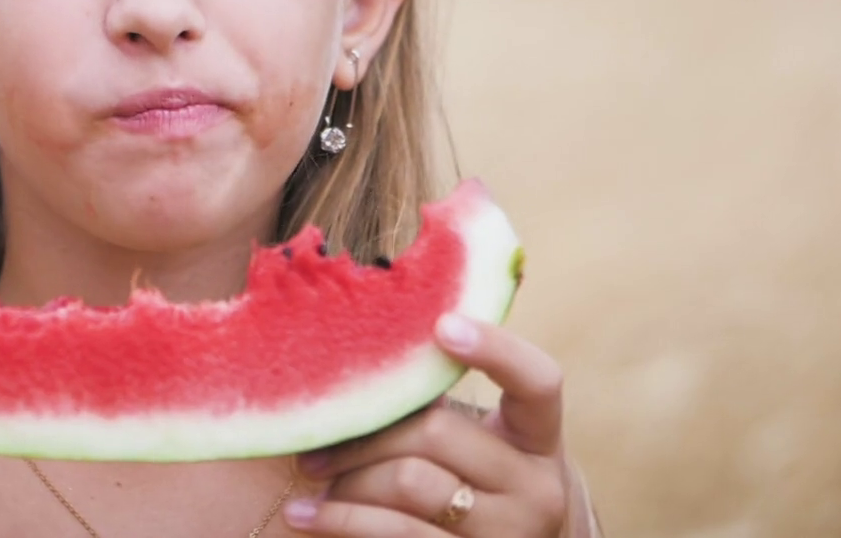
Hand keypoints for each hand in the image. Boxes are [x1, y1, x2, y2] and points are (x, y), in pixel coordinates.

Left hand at [285, 315, 569, 536]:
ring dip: (348, 475)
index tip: (442, 324)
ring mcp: (506, 534)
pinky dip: (339, 520)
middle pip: (438, 431)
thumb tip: (357, 351)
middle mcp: (536, 489)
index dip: (496, 349)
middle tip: (321, 430)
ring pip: (408, 482)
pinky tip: (301, 513)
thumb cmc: (475, 486)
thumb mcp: (482, 446)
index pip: (537, 382)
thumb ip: (442, 405)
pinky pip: (393, 532)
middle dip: (368, 430)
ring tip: (314, 471)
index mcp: (539, 439)